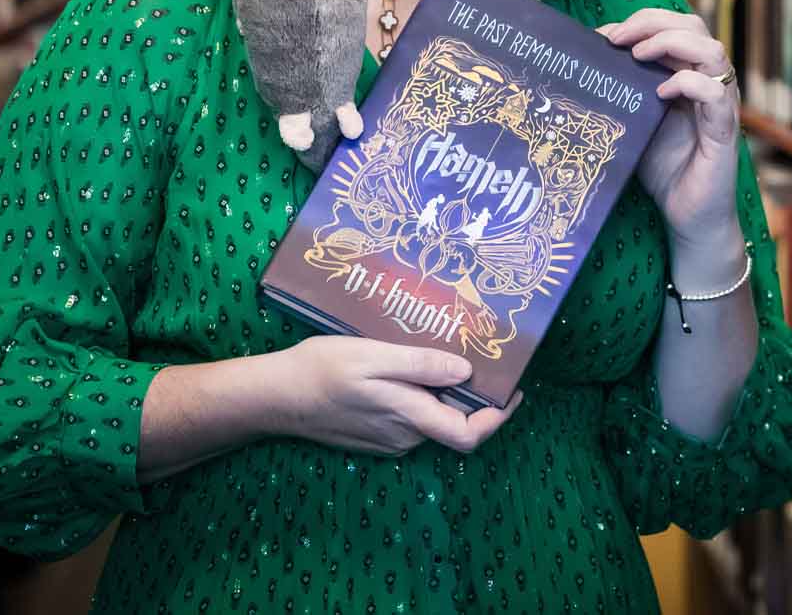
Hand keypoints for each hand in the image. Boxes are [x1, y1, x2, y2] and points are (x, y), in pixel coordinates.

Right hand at [273, 335, 522, 455]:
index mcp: (410, 416)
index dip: (498, 418)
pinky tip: (402, 368)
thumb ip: (420, 365)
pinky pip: (409, 419)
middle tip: (476, 354)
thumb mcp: (374, 356)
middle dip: (469, 394)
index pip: (469, 435)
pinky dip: (417, 397)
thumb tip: (466, 372)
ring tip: (436, 351)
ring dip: (439, 392)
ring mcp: (388, 440)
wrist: (277, 396)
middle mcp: (404, 437)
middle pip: (452, 423)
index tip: (515, 391)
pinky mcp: (374, 437)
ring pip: (429, 418)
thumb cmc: (323, 369)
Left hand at [599, 9, 742, 260]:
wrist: (687, 217)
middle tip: (619, 37)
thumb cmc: (663, 168)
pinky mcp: (724, 132)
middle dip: (654, 23)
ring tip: (639, 56)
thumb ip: (623, 89)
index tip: (606, 34)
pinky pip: (716, 94)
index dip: (643, 21)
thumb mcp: (636, 120)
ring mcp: (721, 105)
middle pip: (696, 27)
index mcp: (689, 74)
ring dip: (672, 43)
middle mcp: (709, 83)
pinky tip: (660, 93)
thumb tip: (588, 57)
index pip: (677, 25)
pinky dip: (688, 83)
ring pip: (712, 51)